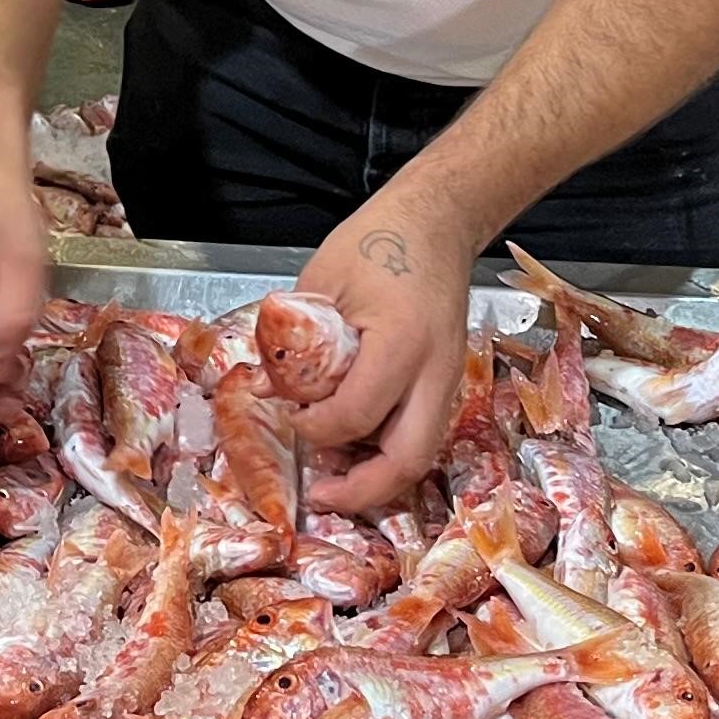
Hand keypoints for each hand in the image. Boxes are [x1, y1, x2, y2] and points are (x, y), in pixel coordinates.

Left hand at [287, 197, 473, 515]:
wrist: (435, 222)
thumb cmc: (378, 241)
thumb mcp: (321, 282)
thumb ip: (297, 341)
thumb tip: (270, 390)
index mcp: (401, 341)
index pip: (356, 414)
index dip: (315, 427)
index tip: (289, 414)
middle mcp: (436, 370)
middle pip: (408, 459)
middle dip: (362, 491)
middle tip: (322, 496)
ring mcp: (449, 379)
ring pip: (421, 454)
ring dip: (378, 476)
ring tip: (336, 480)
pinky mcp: (447, 381)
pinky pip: (422, 432)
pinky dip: (390, 451)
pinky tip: (357, 446)